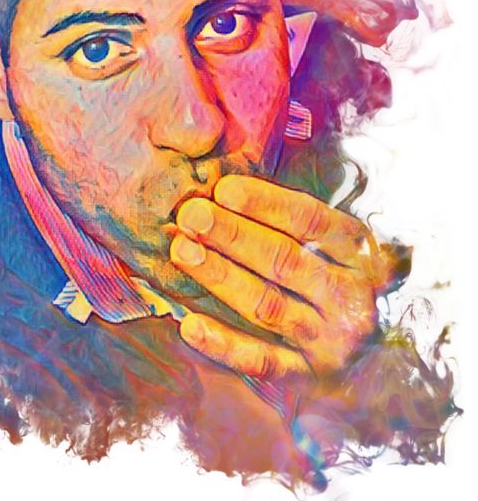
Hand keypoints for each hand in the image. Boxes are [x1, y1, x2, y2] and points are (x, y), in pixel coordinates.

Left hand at [169, 174, 405, 379]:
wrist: (375, 362)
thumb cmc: (336, 280)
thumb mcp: (335, 243)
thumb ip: (298, 216)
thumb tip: (237, 180)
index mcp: (358, 253)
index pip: (310, 220)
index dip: (264, 203)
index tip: (222, 189)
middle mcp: (350, 296)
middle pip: (284, 259)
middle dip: (232, 234)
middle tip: (190, 215)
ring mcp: (331, 341)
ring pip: (268, 304)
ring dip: (221, 276)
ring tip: (182, 251)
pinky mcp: (308, 377)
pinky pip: (261, 361)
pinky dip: (224, 345)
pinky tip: (189, 326)